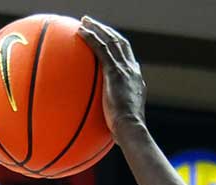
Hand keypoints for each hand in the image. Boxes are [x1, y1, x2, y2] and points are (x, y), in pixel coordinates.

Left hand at [77, 16, 145, 134]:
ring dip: (97, 28)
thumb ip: (113, 112)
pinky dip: (91, 38)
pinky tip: (79, 32)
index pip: (127, 56)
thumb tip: (102, 122)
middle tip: (92, 24)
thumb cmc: (125, 132)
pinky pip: (101, 49)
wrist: (130, 129)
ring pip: (111, 41)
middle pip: (120, 43)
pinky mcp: (115, 72)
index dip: (117, 44)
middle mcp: (132, 71)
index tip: (106, 39)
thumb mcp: (121, 119)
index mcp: (136, 79)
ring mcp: (125, 70)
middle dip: (106, 31)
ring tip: (84, 22)